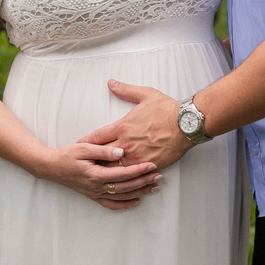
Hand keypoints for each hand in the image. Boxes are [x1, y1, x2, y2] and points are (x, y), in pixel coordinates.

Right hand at [36, 142, 161, 210]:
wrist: (51, 167)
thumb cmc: (67, 155)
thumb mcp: (83, 148)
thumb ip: (103, 150)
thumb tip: (121, 152)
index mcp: (95, 175)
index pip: (122, 174)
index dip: (139, 170)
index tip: (152, 165)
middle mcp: (96, 187)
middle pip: (126, 187)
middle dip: (144, 181)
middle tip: (159, 176)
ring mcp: (95, 193)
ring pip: (121, 196)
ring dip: (139, 192)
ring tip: (154, 187)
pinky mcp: (93, 195)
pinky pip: (111, 204)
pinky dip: (125, 204)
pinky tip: (136, 201)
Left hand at [78, 80, 192, 170]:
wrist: (186, 124)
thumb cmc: (167, 109)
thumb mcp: (146, 94)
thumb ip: (126, 90)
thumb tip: (112, 83)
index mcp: (122, 126)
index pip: (97, 137)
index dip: (85, 142)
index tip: (78, 146)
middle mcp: (126, 143)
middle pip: (101, 156)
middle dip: (92, 160)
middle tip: (83, 165)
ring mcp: (136, 156)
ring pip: (114, 169)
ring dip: (105, 171)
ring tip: (97, 176)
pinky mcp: (147, 165)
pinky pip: (131, 175)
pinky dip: (124, 178)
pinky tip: (119, 181)